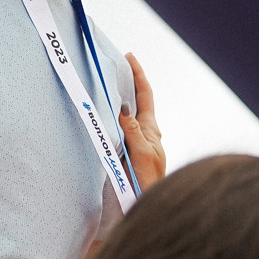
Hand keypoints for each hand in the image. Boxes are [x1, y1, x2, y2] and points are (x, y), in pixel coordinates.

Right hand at [119, 52, 165, 186]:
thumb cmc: (149, 180)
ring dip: (122, 97)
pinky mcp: (129, 151)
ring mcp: (138, 141)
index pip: (145, 95)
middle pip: (138, 101)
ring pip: (130, 113)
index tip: (130, 58)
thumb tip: (123, 108)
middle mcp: (146, 132)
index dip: (138, 75)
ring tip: (111, 83)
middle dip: (130, 81)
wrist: (147, 201)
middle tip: (119, 65)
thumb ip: (132, 131)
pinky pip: (122, 127)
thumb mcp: (141, 153)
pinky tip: (108, 113)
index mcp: (151, 129)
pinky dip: (115, 115)